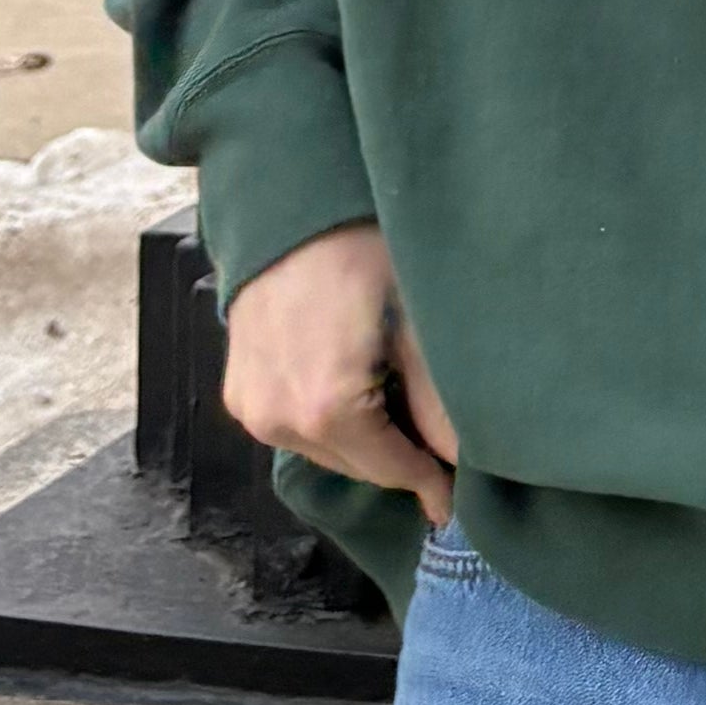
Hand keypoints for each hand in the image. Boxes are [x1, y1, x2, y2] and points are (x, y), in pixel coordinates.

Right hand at [218, 221, 457, 526]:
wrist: (289, 206)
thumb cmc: (361, 249)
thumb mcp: (416, 321)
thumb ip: (440, 401)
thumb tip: (467, 463)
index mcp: (327, 410)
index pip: (393, 470)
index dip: (432, 483)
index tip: (460, 498)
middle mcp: (280, 422)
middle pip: (359, 467)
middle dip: (400, 462)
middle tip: (440, 449)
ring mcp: (252, 410)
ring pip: (326, 451)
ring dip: (364, 443)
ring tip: (400, 410)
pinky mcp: (238, 394)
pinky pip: (294, 429)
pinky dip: (329, 424)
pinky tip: (356, 391)